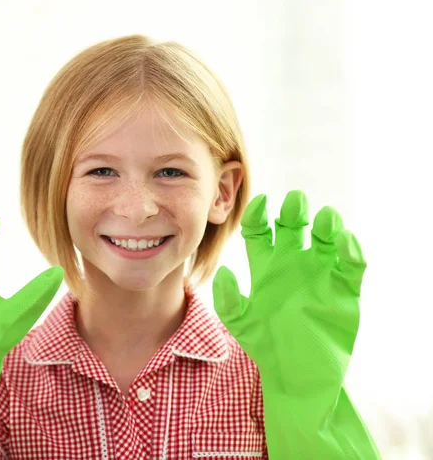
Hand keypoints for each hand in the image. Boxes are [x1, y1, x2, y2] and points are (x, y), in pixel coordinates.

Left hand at [213, 190, 365, 396]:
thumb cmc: (268, 347)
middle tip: (295, 201)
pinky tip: (344, 243)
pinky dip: (351, 250)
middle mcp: (293, 265)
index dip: (259, 213)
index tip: (261, 201)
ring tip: (323, 218)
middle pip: (293, 227)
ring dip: (327, 223)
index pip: (260, 231)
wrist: (299, 376)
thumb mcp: (242, 324)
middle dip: (294, 210)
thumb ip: (229, 299)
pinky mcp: (345, 289)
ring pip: (326, 238)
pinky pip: (351, 263)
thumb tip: (225, 271)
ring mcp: (320, 274)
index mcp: (266, 267)